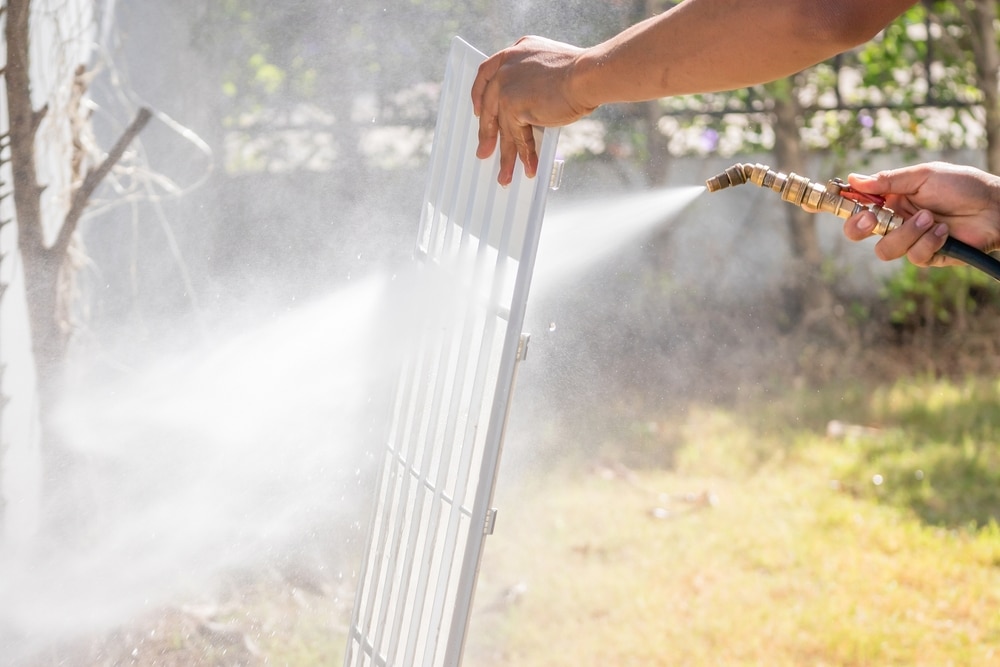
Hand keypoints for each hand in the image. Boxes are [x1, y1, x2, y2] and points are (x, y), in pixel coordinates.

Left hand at [471, 36, 595, 185]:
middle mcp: (506, 68)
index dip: (479, 95)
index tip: (477, 112)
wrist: (588, 75)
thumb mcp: (550, 70)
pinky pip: (517, 137)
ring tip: (505, 176)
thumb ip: (534, 81)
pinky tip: (529, 168)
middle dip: (487, 133)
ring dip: (505, 155)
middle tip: (484, 151)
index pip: (487, 73)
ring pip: (504, 128)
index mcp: (515, 53)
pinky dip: (525, 155)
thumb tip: (529, 110)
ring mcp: (506, 87)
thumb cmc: (581, 73)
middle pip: (489, 106)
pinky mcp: (513, 107)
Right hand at [842, 161, 999, 266]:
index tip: (829, 205)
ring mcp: (909, 240)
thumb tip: (853, 179)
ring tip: (931, 218)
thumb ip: (887, 181)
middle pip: (858, 234)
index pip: (857, 206)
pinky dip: (929, 242)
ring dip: (907, 233)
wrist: (995, 206)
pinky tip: (944, 232)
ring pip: (885, 249)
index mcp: (890, 200)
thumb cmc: (962, 185)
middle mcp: (895, 221)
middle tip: (871, 219)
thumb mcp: (923, 176)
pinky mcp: (926, 256)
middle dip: (859, 228)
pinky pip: (913, 256)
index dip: (843, 208)